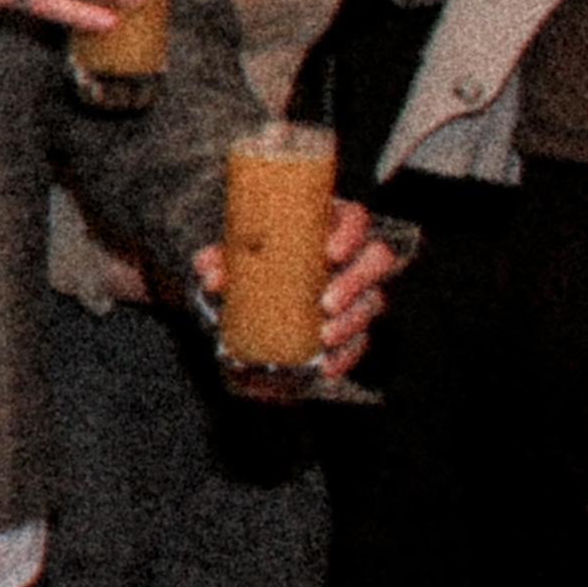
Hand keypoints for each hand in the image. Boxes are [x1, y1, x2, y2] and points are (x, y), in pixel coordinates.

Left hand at [193, 200, 400, 390]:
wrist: (261, 273)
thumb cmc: (259, 249)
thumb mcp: (242, 247)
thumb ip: (224, 256)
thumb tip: (210, 274)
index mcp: (331, 223)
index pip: (357, 219)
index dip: (351, 234)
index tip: (331, 253)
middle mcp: (355, 252)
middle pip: (378, 260)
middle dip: (356, 282)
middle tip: (325, 302)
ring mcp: (362, 287)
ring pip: (373, 300)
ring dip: (352, 321)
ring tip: (325, 336)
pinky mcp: (355, 319)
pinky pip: (363, 338)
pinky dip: (346, 355)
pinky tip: (327, 367)